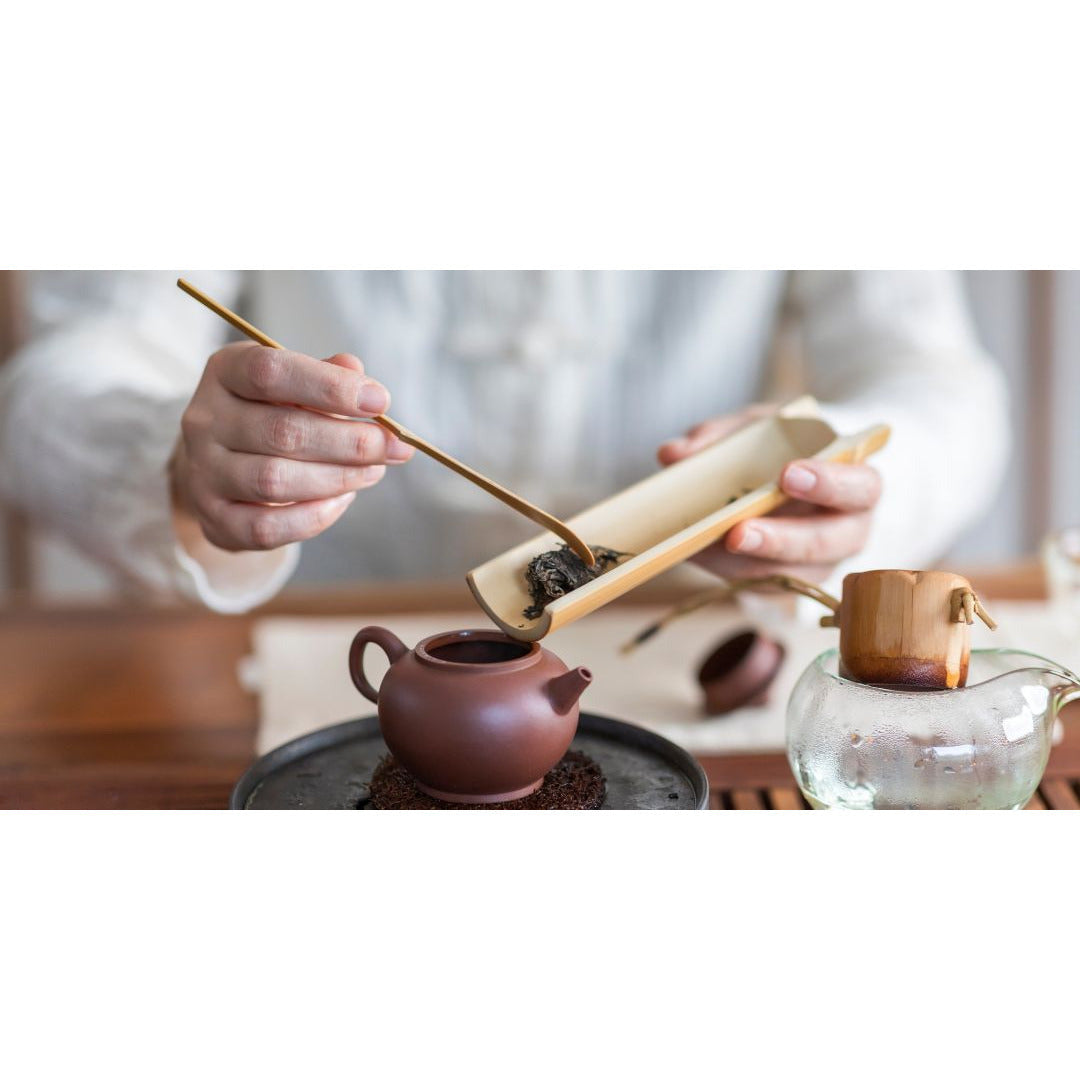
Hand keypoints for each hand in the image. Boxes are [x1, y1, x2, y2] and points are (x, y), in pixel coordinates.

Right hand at [171, 343, 413, 550]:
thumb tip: (357, 371)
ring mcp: (204, 473)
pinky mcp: (215, 519)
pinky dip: (314, 517)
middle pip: (282, 432)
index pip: (270, 372)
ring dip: (338, 478)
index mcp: (225, 372)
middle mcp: (204, 420)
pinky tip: (342, 499)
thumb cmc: (270, 413)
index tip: (380, 401)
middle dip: (350, 442)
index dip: (330, 387)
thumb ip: (326, 376)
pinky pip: (267, 527)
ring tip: (373, 471)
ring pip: (275, 481)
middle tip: (393, 446)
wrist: (221, 463)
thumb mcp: (293, 383)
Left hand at [657, 406, 881, 582]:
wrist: (802, 478)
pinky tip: (695, 552)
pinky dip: (723, 568)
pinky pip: (758, 584)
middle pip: (822, 544)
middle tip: (738, 533)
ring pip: (787, 575)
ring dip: (741, 562)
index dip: (827, 484)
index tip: (787, 474)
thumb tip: (674, 454)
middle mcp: (848, 532)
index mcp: (858, 484)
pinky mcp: (789, 584)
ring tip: (702, 545)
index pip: (859, 488)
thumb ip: (726, 435)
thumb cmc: (792, 448)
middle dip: (777, 540)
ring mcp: (819, 565)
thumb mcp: (765, 427)